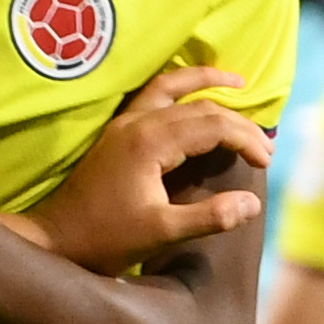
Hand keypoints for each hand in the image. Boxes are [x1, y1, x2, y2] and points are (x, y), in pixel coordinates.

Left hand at [31, 63, 269, 271]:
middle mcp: (138, 123)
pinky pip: (154, 96)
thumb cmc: (105, 240)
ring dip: (206, 84)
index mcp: (151, 143)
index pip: (213, 126)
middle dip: (237, 122)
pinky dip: (179, 88)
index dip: (246, 139)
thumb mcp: (160, 234)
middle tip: (265, 147)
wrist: (56, 239)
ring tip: (237, 83)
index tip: (266, 161)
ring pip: (174, 90)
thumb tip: (253, 203)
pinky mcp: (117, 132)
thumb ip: (209, 217)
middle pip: (200, 107)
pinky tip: (191, 94)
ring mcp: (124, 124)